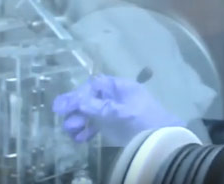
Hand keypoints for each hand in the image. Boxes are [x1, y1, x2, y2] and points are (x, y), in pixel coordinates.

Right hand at [52, 75, 183, 145]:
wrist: (160, 139)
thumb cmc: (144, 120)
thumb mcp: (122, 112)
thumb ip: (100, 107)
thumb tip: (77, 101)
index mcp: (120, 87)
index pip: (94, 85)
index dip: (78, 94)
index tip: (63, 105)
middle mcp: (115, 96)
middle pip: (90, 98)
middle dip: (76, 109)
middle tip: (65, 121)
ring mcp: (113, 111)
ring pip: (90, 112)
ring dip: (78, 121)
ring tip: (72, 131)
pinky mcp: (113, 125)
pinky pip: (95, 124)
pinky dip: (86, 130)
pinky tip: (80, 138)